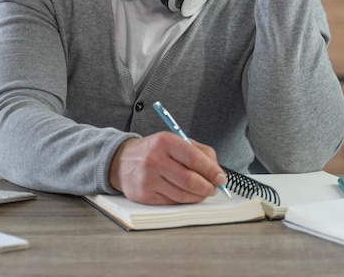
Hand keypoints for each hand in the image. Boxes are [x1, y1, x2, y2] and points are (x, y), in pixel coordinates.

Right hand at [108, 133, 227, 204]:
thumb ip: (198, 151)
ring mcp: (148, 179)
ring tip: (203, 192)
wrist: (122, 161)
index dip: (211, 170)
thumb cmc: (153, 150)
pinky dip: (184, 201)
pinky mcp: (144, 195)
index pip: (194, 158)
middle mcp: (154, 159)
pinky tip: (187, 195)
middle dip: (208, 187)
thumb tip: (216, 170)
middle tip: (214, 188)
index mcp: (165, 141)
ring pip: (182, 194)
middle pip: (190, 180)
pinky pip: (172, 202)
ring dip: (198, 196)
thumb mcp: (174, 141)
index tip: (221, 177)